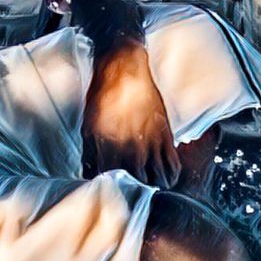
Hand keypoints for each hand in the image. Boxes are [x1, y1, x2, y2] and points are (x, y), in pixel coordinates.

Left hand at [83, 39, 180, 187]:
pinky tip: (165, 173)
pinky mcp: (164, 136)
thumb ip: (89, 153)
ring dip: (154, 186)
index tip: (116, 191)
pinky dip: (170, 176)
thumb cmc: (102, 95)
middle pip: (135, 188)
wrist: (123, 68)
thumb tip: (90, 175)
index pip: (108, 185)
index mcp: (104, 148)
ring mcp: (148, 144)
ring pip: (156, 183)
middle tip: (136, 189)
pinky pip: (172, 168)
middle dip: (135, 191)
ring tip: (151, 182)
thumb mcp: (88, 125)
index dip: (112, 191)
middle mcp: (127, 150)